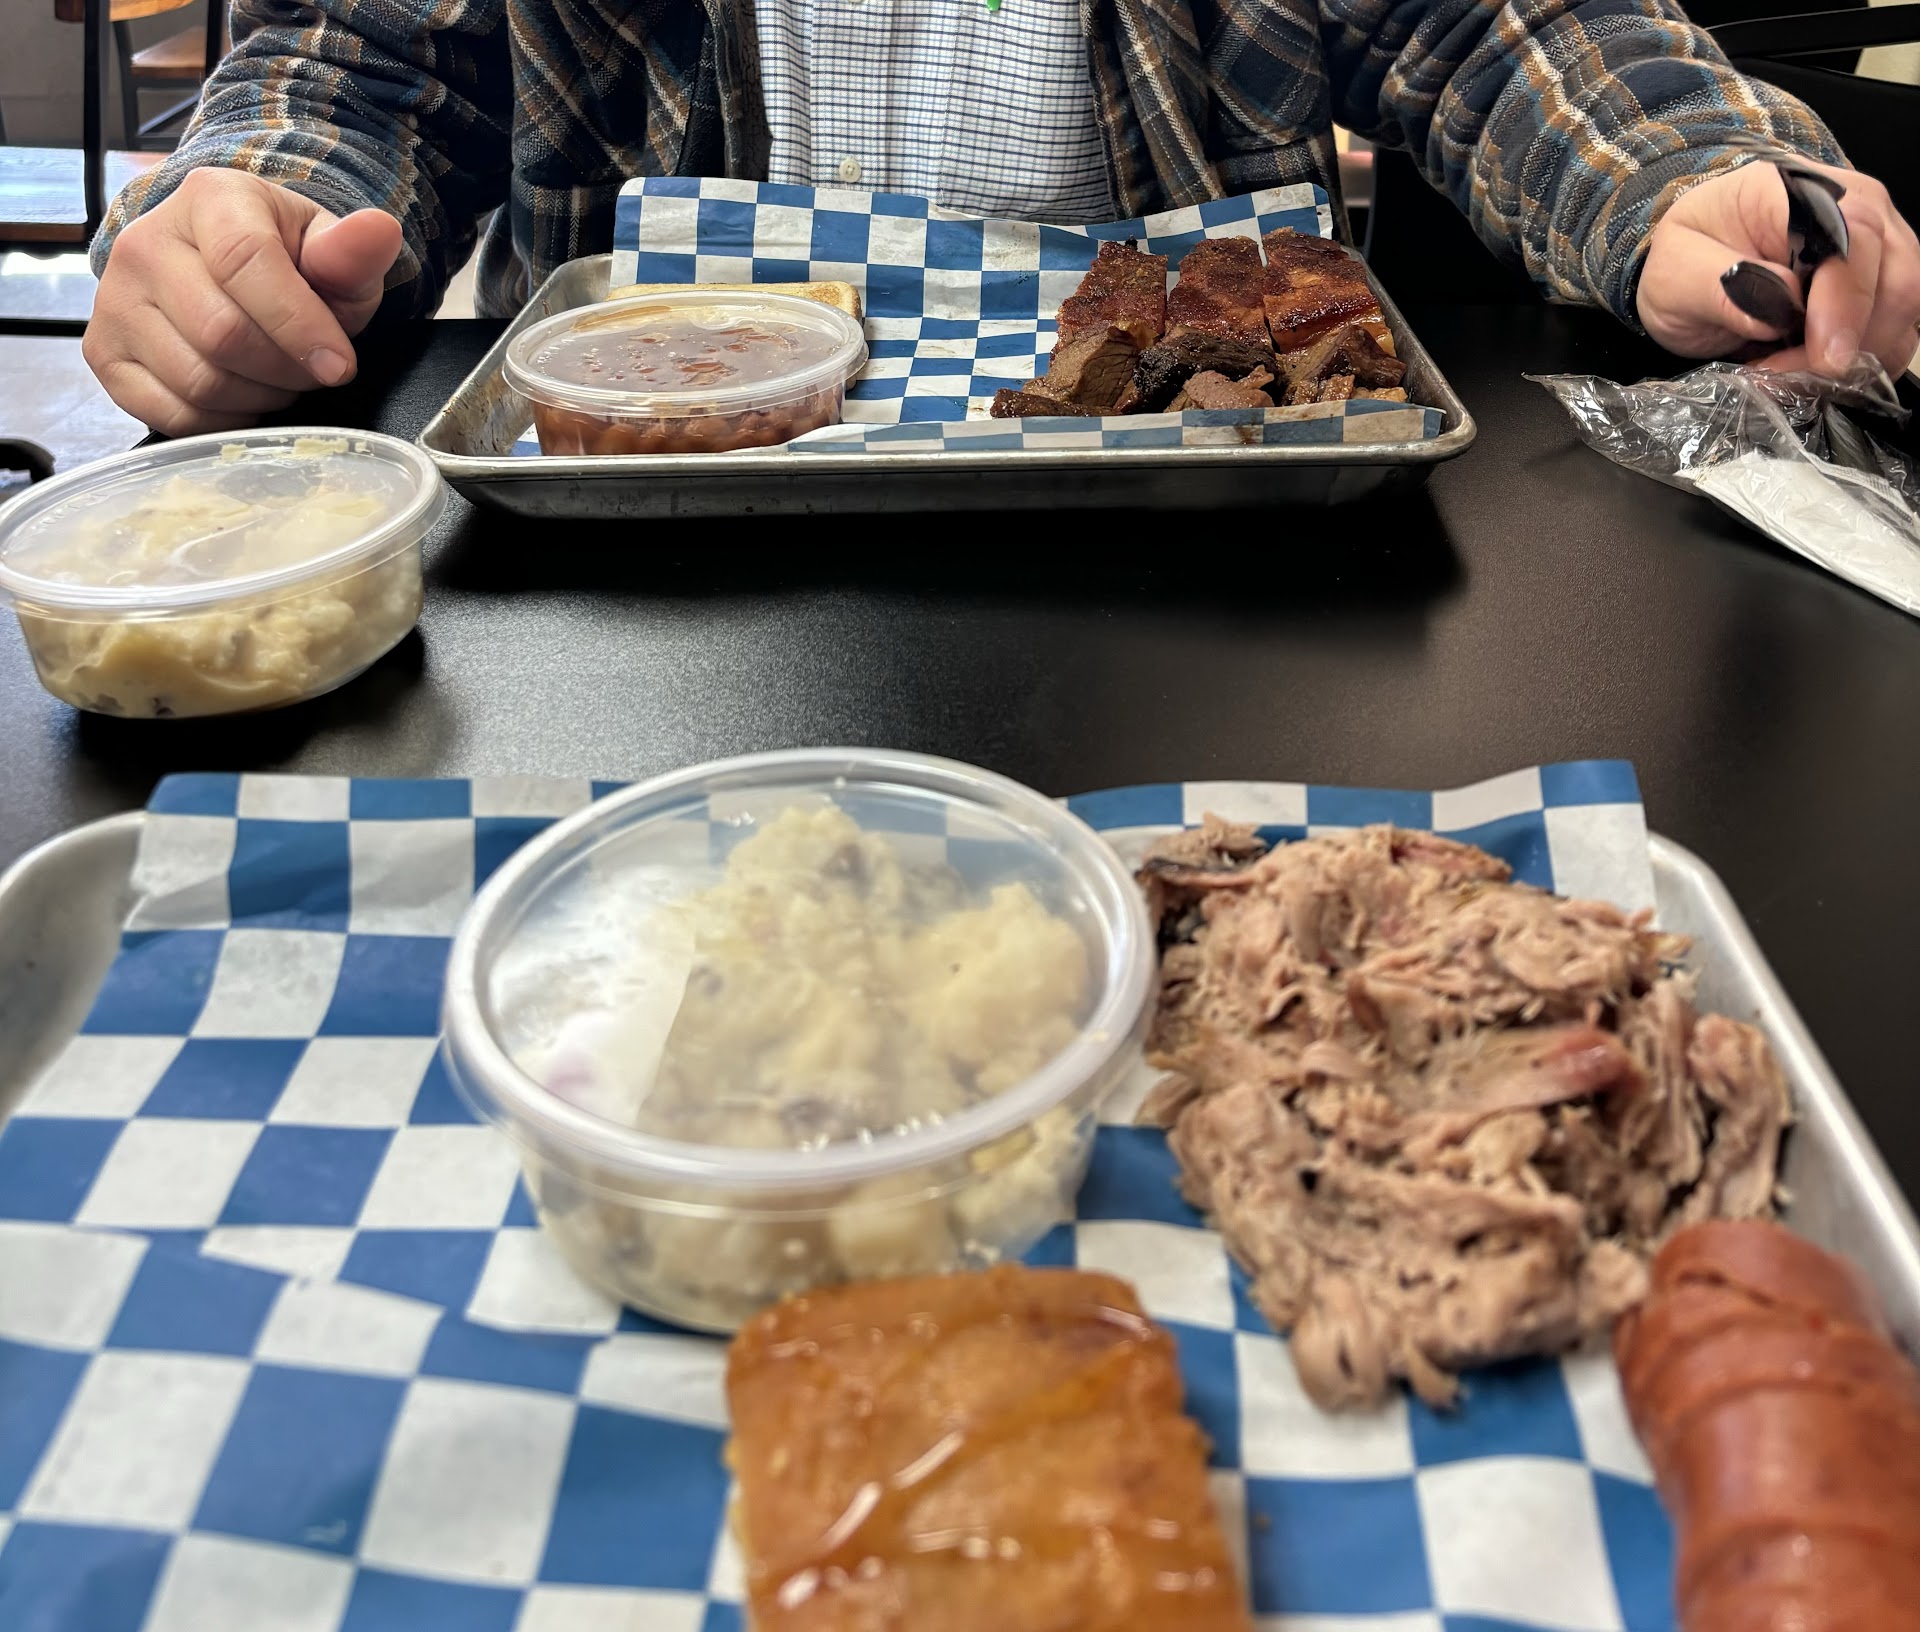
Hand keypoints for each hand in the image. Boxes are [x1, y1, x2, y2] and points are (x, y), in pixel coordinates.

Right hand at [85, 168, 403, 435]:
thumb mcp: (328, 251)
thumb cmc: (286, 260)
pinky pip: (169, 414)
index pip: (246, 264)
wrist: (224, 265)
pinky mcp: (104, 353)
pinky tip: (243, 398)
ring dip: (258, 398)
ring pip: (198, 381)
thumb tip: (379, 231)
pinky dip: (222, 422)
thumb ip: (351, 251)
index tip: (339, 366)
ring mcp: (114, 301)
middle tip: (310, 369)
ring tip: (277, 377)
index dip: (299, 326)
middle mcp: (145, 243)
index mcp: (208, 201)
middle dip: (285, 370)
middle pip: (222, 334)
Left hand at [1637, 158, 1919, 378]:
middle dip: (1850, 345)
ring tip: (1786, 374)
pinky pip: (1896, 333)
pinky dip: (1861, 366)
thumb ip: (1721, 286)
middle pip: (1896, 280)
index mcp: (1798, 191)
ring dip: (1854, 360)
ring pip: (1902, 314)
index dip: (1849, 301)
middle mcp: (1856, 208)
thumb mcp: (1675, 275)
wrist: (1692, 271)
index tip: (1826, 357)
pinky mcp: (1881, 286)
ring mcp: (1877, 247)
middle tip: (1785, 376)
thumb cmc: (1685, 263)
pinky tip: (1808, 373)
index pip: (1855, 235)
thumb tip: (1778, 307)